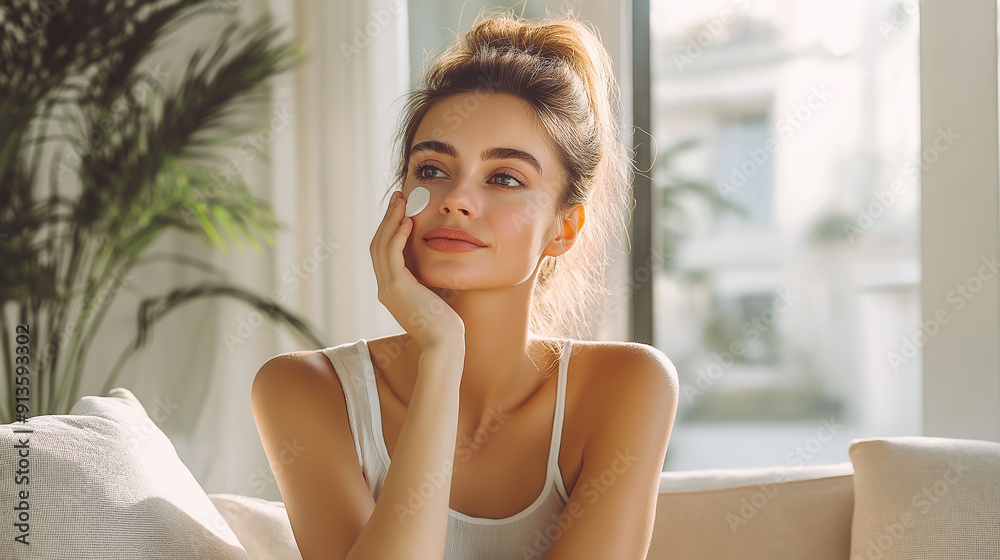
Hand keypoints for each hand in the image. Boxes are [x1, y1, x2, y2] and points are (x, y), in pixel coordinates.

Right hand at [370, 190, 464, 351]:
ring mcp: (388, 288)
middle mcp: (384, 288)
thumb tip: (433, 263)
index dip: (389, 229)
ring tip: (402, 201)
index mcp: (390, 291)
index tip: (400, 210)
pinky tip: (408, 221)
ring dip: (391, 220)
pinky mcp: (397, 287)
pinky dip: (398, 235)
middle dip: (387, 219)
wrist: (443, 344)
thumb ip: (426, 281)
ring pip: (382, 246)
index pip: (383, 253)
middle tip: (397, 197)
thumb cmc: (444, 324)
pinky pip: (392, 254)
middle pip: (377, 245)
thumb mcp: (432, 297)